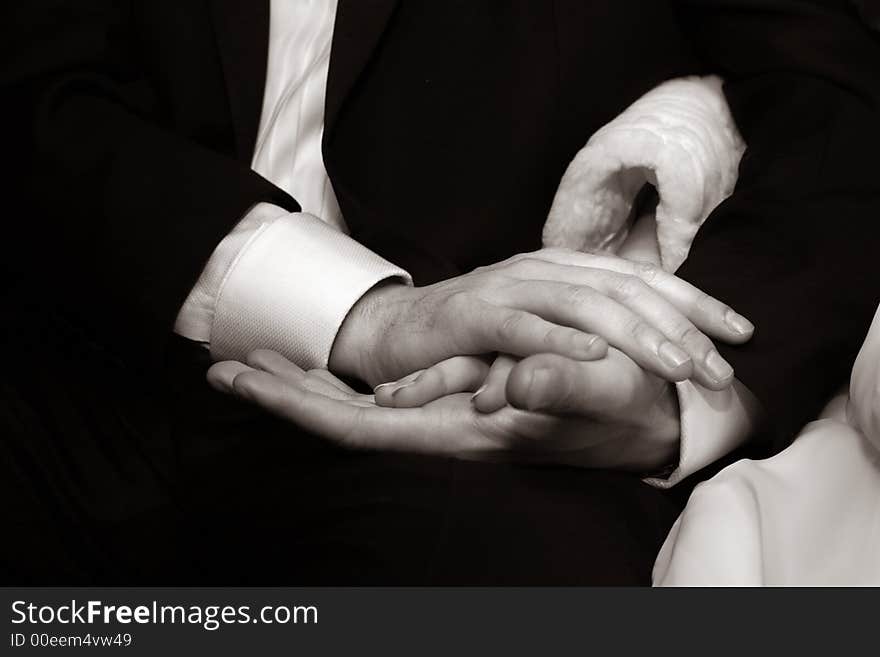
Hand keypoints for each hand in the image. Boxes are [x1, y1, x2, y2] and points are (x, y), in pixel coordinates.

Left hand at [207, 348, 680, 471]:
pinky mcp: (469, 394)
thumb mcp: (601, 394)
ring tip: (262, 365)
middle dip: (283, 395)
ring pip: (367, 403)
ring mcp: (454, 413)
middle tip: (223, 368)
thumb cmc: (630, 410)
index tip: (235, 378)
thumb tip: (508, 386)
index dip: (295, 404)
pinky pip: (400, 389)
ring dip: (314, 386)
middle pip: (346, 419)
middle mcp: (450, 426)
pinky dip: (360, 379)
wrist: (653, 417)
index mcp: (466, 431)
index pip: (359, 426)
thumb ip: (558, 389)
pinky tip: (337, 370)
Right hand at [329, 248, 752, 388]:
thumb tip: (645, 338)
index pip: (640, 278)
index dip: (696, 301)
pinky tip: (596, 358)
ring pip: (582, 305)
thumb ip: (582, 323)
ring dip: (636, 336)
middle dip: (680, 326)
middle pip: (622, 288)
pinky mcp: (471, 318)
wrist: (395, 332)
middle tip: (721, 369)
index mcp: (562, 267)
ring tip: (680, 368)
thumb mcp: (538, 323)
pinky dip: (559, 341)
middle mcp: (540, 269)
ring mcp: (505, 289)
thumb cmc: (473, 335)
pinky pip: (522, 329)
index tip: (741, 332)